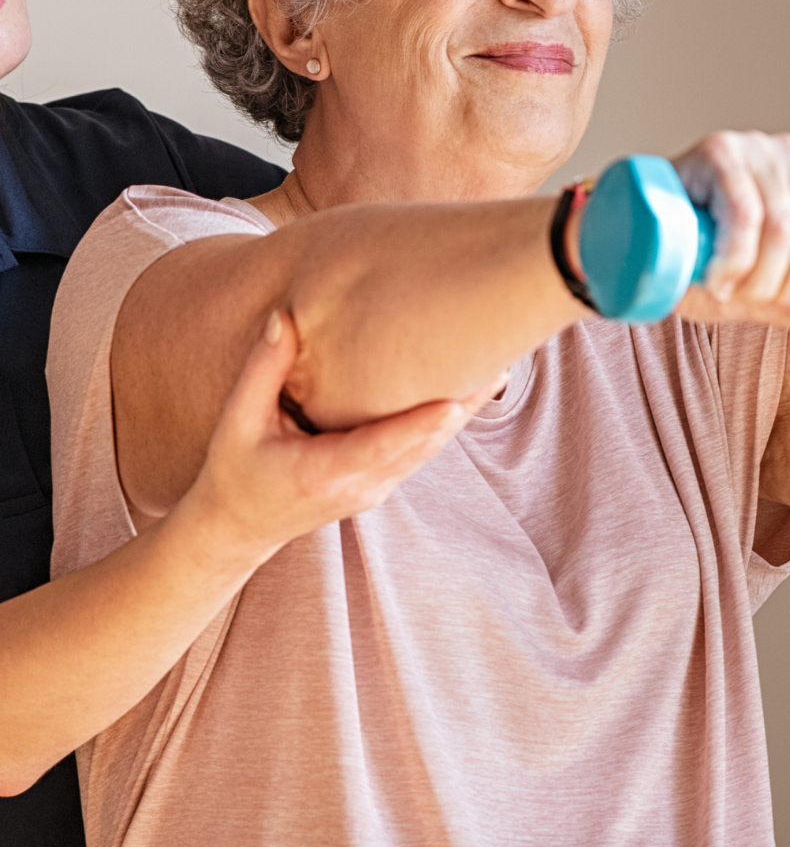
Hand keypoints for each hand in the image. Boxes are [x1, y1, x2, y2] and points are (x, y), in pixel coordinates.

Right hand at [175, 311, 476, 563]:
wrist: (238, 528)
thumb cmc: (235, 471)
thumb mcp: (237, 421)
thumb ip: (263, 370)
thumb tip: (286, 317)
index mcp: (324, 471)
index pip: (382, 446)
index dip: (422, 424)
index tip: (455, 399)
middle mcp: (360, 485)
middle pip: (422, 446)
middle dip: (461, 407)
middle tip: (497, 362)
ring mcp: (376, 490)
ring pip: (429, 451)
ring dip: (461, 413)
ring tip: (494, 368)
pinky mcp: (382, 485)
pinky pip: (420, 452)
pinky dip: (444, 424)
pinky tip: (467, 391)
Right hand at [670, 131, 789, 342]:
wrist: (640, 247)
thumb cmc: (709, 267)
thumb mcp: (772, 297)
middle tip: (763, 303)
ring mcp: (759, 150)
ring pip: (784, 229)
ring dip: (762, 279)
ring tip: (732, 293)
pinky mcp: (720, 151)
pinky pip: (745, 214)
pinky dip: (737, 259)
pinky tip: (719, 280)